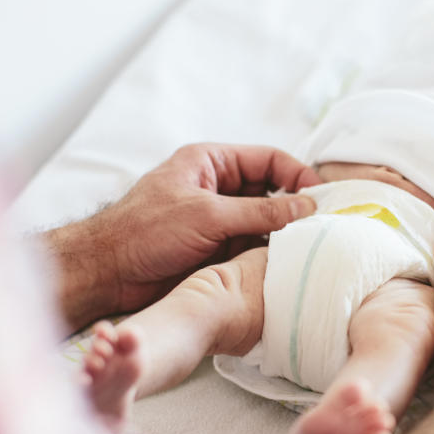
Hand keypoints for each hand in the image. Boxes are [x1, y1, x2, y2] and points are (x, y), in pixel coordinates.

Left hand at [45, 143, 321, 329]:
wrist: (107, 273)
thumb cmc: (145, 231)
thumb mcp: (208, 215)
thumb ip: (260, 212)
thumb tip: (306, 207)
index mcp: (211, 163)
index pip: (268, 160)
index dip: (298, 174)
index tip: (322, 197)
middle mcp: (217, 189)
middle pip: (271, 191)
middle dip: (295, 207)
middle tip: (325, 226)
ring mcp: (218, 221)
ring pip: (264, 224)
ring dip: (284, 235)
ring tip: (312, 248)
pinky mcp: (216, 251)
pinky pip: (252, 249)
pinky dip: (269, 256)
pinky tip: (288, 265)